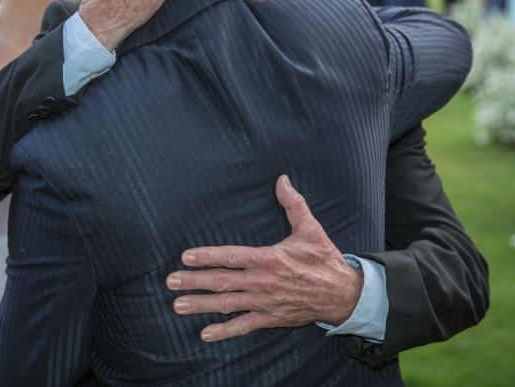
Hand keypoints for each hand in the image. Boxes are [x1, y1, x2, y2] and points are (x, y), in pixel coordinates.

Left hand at [166, 175, 363, 341]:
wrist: (343, 294)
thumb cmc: (325, 260)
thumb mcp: (310, 228)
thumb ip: (293, 204)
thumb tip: (281, 179)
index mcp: (269, 259)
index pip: (231, 256)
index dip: (207, 257)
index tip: (185, 257)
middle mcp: (263, 282)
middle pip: (222, 282)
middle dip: (194, 282)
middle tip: (171, 282)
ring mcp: (265, 302)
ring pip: (228, 304)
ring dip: (202, 305)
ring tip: (178, 305)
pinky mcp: (271, 318)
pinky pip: (244, 326)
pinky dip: (224, 331)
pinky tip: (205, 334)